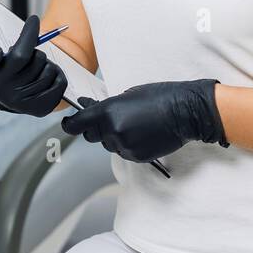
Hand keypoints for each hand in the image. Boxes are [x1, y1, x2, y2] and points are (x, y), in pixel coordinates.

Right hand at [0, 14, 68, 116]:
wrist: (5, 94)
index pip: (20, 55)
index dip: (29, 35)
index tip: (33, 20)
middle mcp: (11, 97)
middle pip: (38, 60)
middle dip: (36, 52)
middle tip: (28, 57)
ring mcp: (28, 105)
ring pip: (51, 70)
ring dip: (46, 64)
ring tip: (35, 67)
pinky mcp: (42, 109)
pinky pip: (60, 84)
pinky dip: (57, 75)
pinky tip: (46, 75)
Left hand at [61, 79, 227, 162]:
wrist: (185, 111)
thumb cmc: (159, 97)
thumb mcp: (128, 95)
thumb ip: (106, 106)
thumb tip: (89, 108)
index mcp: (108, 112)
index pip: (77, 125)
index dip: (70, 125)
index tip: (67, 124)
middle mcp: (113, 131)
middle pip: (91, 136)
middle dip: (96, 129)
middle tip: (110, 120)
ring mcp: (125, 146)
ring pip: (109, 145)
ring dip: (115, 137)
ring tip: (134, 125)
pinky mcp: (137, 157)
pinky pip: (124, 153)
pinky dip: (128, 145)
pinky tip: (142, 134)